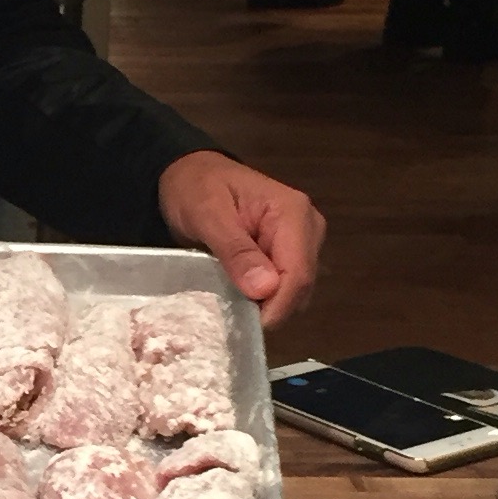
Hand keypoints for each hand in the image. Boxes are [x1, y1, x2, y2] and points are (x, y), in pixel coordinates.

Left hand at [157, 149, 325, 329]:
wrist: (189, 173)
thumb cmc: (195, 187)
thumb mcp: (207, 215)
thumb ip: (235, 250)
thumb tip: (265, 290)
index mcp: (294, 213)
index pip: (298, 273)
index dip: (276, 306)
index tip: (244, 325)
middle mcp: (308, 229)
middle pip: (300, 286)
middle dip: (269, 308)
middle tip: (229, 317)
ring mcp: (302, 243)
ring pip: (293, 293)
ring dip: (264, 305)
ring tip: (229, 305)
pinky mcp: (289, 256)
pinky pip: (283, 288)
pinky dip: (262, 299)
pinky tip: (236, 297)